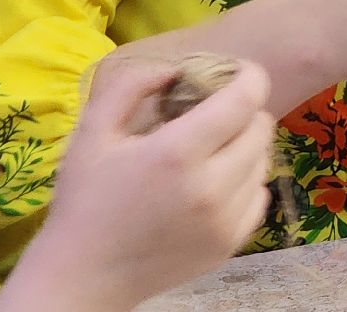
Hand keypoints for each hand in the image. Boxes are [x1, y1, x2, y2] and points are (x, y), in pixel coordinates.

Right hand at [0, 58, 275, 311]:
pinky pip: (259, 196)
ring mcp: (225, 220)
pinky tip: (213, 183)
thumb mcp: (93, 132)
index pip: (246, 98)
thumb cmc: (85, 200)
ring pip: (263, 161)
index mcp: (177, 153)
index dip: (249, 76)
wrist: (83, 277)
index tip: (234, 72)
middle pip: (260, 127)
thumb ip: (132, 87)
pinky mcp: (231, 244)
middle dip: (242, 111)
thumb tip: (175, 69)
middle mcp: (212, 187)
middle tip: (212, 115)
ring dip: (244, 146)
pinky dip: (245, 182)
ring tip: (209, 151)